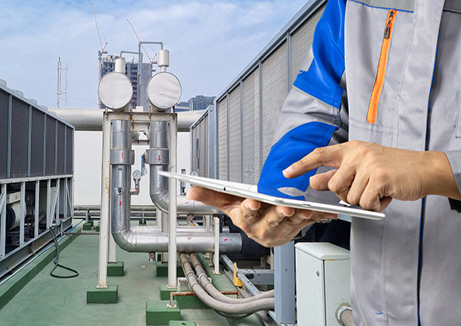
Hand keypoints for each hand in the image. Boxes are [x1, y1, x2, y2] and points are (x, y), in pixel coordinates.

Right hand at [186, 186, 335, 246]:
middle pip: (271, 222)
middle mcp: (263, 229)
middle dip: (278, 215)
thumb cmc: (247, 213)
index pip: (246, 214)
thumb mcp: (228, 204)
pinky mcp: (297, 228)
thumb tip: (189, 191)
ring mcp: (281, 230)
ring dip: (300, 216)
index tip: (253, 203)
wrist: (265, 228)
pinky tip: (325, 210)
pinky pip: (309, 222)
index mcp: (246, 221)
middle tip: (285, 208)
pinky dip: (318, 216)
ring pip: (292, 224)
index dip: (249, 209)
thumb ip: (210, 196)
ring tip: (306, 208)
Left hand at [283, 140, 459, 210]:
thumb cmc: (393, 168)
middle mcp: (358, 153)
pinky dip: (375, 205)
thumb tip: (313, 182)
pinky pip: (365, 202)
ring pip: (349, 197)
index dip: (301, 165)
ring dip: (364, 201)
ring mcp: (369, 164)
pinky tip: (385, 195)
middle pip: (333, 185)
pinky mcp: (380, 177)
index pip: (319, 154)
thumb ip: (337, 174)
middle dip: (346, 194)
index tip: (286, 173)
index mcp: (351, 148)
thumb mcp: (362, 167)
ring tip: (378, 190)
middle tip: (365, 189)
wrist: (425, 168)